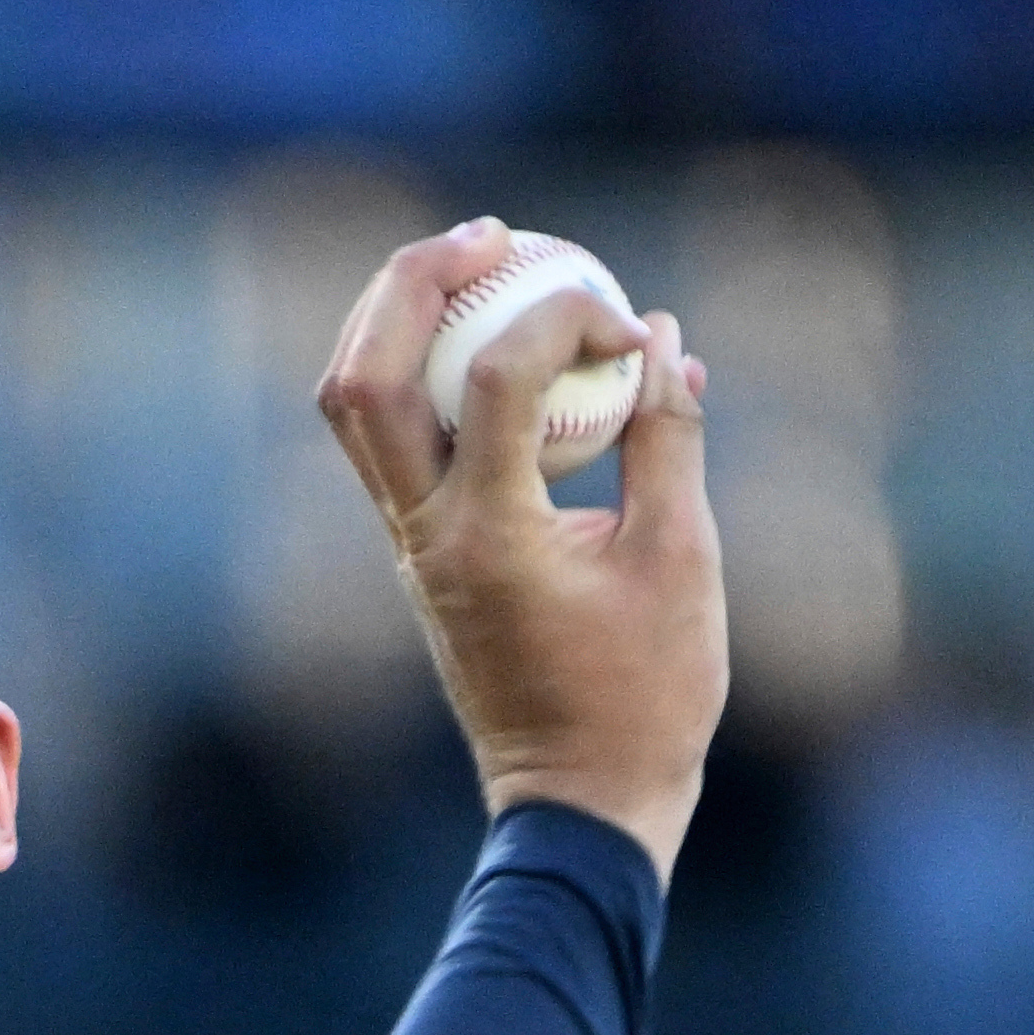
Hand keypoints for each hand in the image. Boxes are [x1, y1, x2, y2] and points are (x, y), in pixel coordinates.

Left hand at [312, 220, 728, 879]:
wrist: (581, 800)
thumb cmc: (646, 696)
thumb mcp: (681, 560)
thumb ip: (668, 439)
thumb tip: (664, 337)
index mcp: (491, 538)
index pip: (495, 378)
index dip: (561, 318)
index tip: (628, 325)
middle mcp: (426, 535)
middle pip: (364, 376)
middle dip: (416, 283)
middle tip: (493, 234)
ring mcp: (409, 546)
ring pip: (352, 405)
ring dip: (393, 320)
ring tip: (472, 265)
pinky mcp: (419, 552)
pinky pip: (387, 438)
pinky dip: (415, 371)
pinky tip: (478, 337)